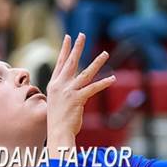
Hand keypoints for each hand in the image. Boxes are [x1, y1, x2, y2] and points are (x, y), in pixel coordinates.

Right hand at [45, 33, 115, 152]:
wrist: (57, 132)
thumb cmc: (58, 120)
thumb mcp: (57, 102)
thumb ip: (65, 92)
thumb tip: (74, 89)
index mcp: (54, 85)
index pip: (60, 63)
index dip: (64, 49)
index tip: (68, 37)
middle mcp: (60, 85)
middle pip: (70, 62)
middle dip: (77, 47)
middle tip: (82, 34)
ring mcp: (68, 91)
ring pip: (85, 73)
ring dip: (97, 62)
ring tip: (105, 53)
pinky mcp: (77, 99)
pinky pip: (93, 88)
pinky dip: (104, 83)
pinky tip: (113, 79)